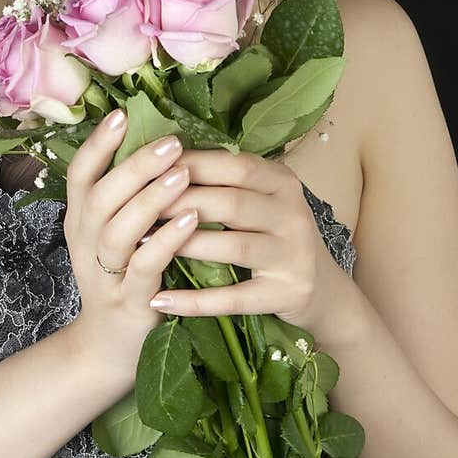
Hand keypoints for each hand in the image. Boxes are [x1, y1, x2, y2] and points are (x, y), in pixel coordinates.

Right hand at [62, 110, 200, 383]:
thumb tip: (155, 139)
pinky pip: (146, 266)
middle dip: (135, 166)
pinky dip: (168, 240)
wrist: (111, 347)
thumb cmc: (123, 275)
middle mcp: (85, 243)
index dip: (98, 144)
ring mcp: (105, 273)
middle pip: (100, 196)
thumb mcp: (114, 233)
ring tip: (182, 174)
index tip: (122, 114)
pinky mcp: (129, 300)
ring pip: (119, 230)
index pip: (80, 174)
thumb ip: (126, 194)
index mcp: (80, 220)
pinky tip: (191, 219)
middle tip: (170, 142)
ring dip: (151, 199)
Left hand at [147, 147, 348, 333]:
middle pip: (230, 204)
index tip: (147, 168)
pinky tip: (159, 300)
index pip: (234, 165)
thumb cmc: (274, 235)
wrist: (322, 289)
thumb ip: (223, 180)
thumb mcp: (260, 199)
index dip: (190, 165)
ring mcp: (294, 256)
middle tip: (135, 208)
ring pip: (232, 247)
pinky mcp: (287, 294)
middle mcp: (293, 214)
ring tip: (139, 245)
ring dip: (182, 246)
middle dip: (178, 204)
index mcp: (282, 182)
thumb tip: (160, 157)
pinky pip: (234, 298)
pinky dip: (195, 300)